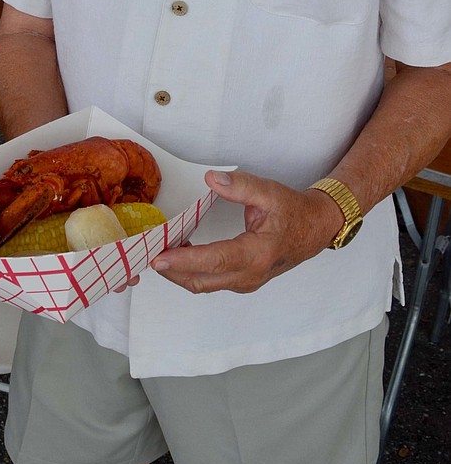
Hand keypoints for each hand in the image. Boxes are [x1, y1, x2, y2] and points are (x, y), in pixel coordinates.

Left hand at [150, 169, 342, 294]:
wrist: (315, 229)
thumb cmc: (293, 211)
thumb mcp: (270, 192)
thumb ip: (240, 186)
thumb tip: (211, 179)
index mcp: (258, 254)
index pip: (215, 260)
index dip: (184, 260)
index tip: (159, 256)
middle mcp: (251, 275)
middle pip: (202, 280)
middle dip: (172, 270)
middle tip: (148, 253)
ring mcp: (247, 282)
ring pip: (205, 285)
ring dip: (180, 272)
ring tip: (160, 250)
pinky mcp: (243, 281)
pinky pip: (211, 282)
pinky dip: (191, 272)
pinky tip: (180, 253)